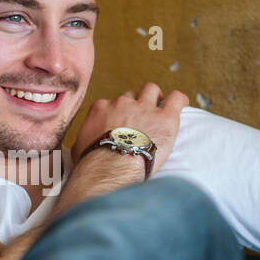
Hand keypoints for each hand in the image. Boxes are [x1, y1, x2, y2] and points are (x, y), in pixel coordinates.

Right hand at [70, 82, 188, 175]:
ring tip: (160, 111)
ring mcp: (144, 108)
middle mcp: (122, 103)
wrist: (110, 169)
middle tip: (143, 118)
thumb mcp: (79, 149)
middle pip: (132, 95)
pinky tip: (180, 105)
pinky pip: (176, 98)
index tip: (124, 124)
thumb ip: (83, 140)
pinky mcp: (165, 117)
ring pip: (152, 90)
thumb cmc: (92, 164)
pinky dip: (179, 100)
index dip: (120, 113)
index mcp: (101, 108)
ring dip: (156, 99)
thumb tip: (81, 146)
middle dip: (138, 103)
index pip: (112, 103)